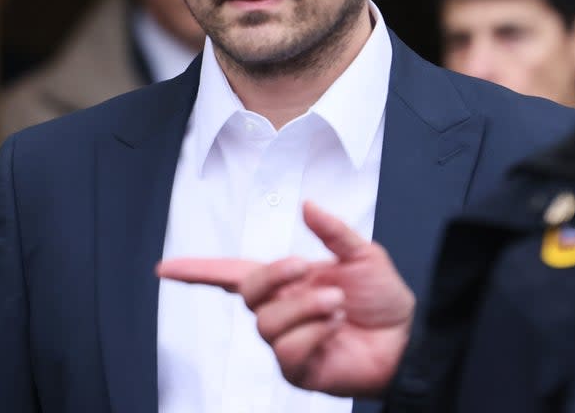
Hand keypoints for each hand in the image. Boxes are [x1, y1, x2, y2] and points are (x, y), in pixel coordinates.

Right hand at [157, 200, 414, 396]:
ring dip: (306, 307)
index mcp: (290, 282)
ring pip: (268, 323)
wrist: (408, 337)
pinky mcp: (298, 370)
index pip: (233, 274)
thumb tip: (306, 204)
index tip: (165, 266)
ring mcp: (287, 343)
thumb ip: (333, 231)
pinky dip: (314, 334)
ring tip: (338, 304)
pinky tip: (335, 329)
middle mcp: (282, 311)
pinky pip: (288, 351)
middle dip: (275, 275)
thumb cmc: (385, 298)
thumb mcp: (363, 254)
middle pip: (249, 291)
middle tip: (307, 268)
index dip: (199, 271)